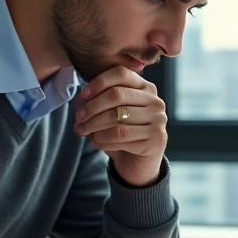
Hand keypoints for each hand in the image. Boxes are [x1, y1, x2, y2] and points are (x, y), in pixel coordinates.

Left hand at [74, 66, 167, 186]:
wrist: (138, 164)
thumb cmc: (122, 134)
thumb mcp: (109, 114)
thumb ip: (95, 103)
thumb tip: (79, 100)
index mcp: (146, 88)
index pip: (121, 73)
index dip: (99, 82)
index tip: (83, 95)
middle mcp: (155, 102)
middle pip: (117, 94)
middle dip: (92, 107)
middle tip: (78, 118)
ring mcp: (158, 120)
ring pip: (117, 118)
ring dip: (93, 125)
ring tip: (82, 131)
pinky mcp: (155, 139)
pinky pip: (120, 136)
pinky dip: (102, 139)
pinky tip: (96, 142)